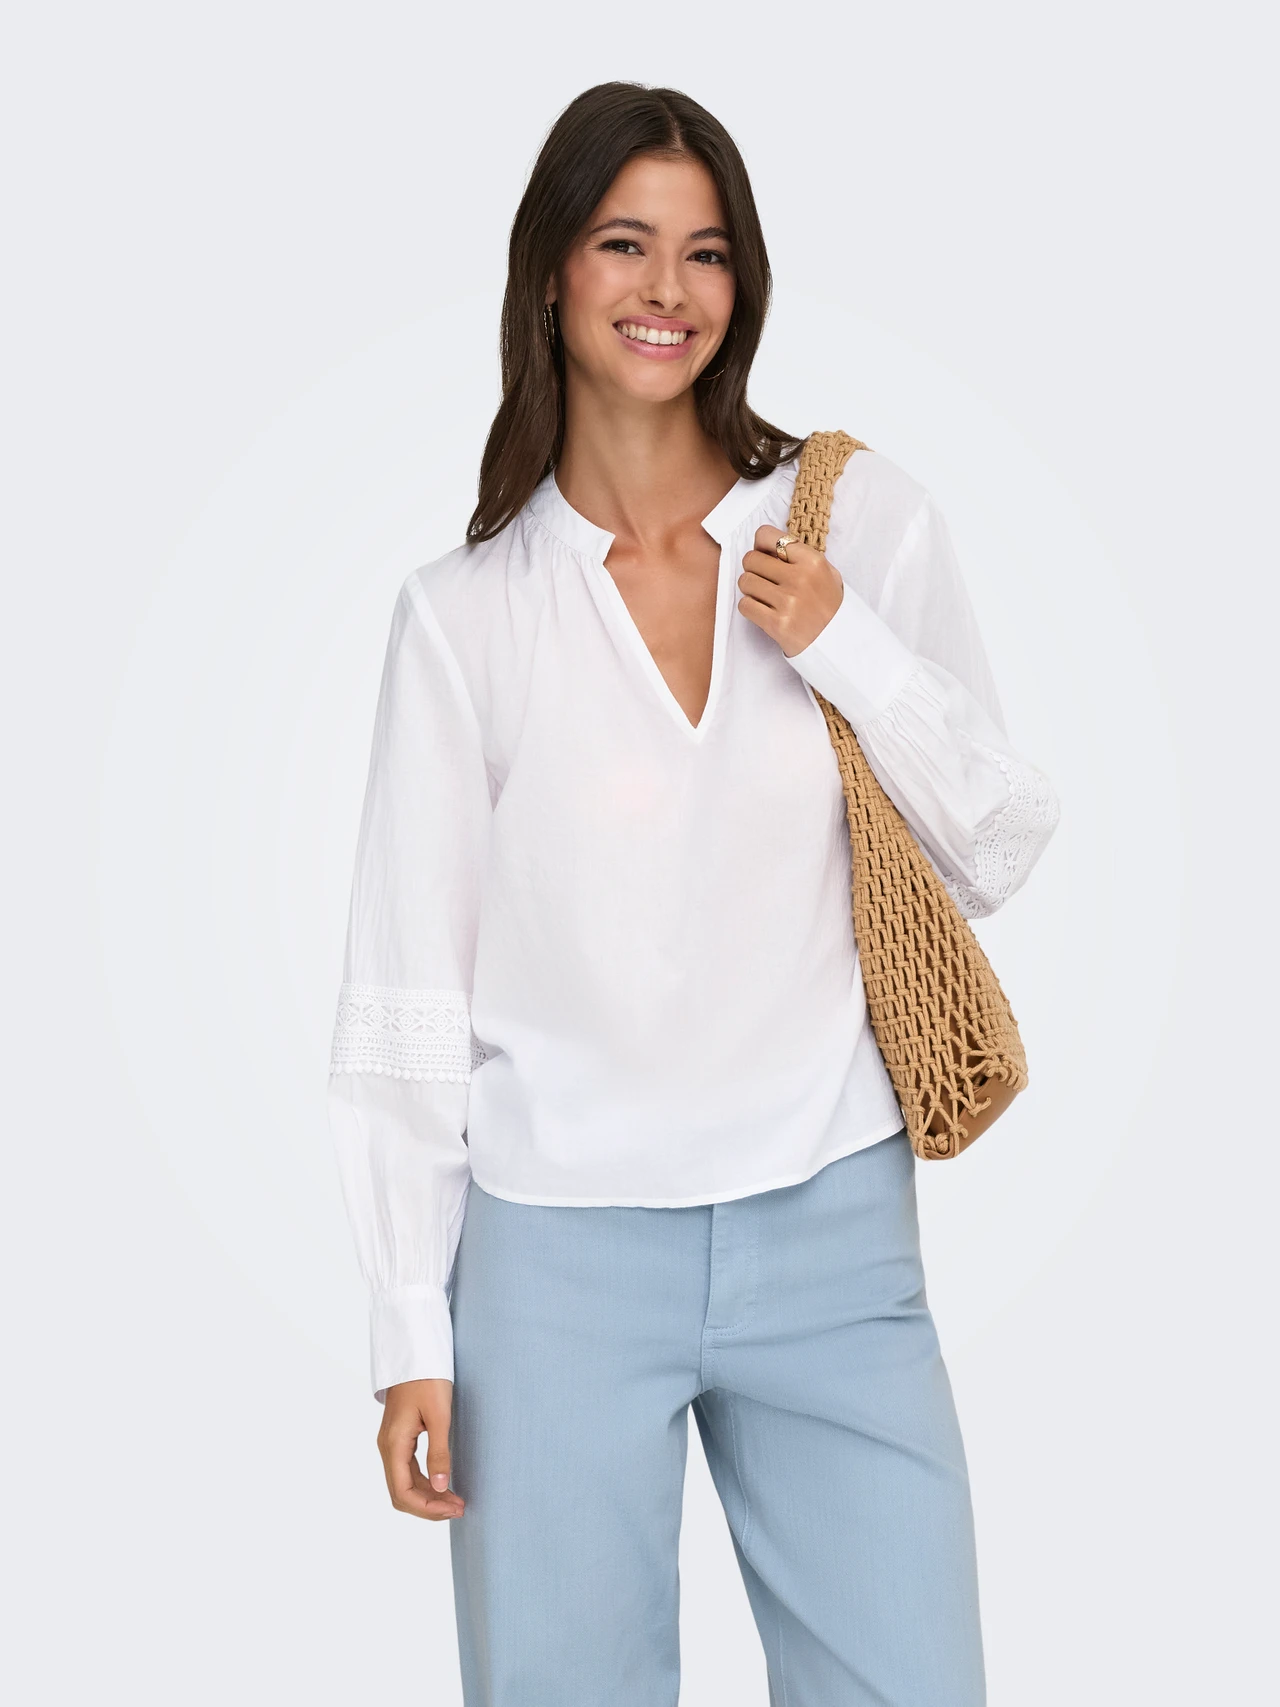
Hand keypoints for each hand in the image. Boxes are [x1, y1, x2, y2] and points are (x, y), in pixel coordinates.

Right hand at [377, 1378, 464, 1520]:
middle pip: (401, 1494)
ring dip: (427, 1497)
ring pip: (404, 1484)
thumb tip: (439, 1486)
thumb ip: (439, 1452)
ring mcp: (391, 1443)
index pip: (403, 1493)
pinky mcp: (399, 1438)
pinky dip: (424, 1483)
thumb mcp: (439, 1415)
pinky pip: (407, 1471)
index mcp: (394, 1444)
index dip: (427, 1508)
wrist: (416, 1353)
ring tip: (455, 1501)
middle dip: (429, 1507)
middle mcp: (387, 1447)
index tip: (454, 1508)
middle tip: (459, 1508)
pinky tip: (443, 1484)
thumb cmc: (427, 1379)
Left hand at [738, 525, 844, 657]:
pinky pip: (745, 605)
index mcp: (812, 561)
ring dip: (750, 589)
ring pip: (745, 581)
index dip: (760, 546)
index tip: (765, 556)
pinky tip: (763, 611)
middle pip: (751, 559)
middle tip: (764, 580)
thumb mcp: (827, 573)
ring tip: (765, 596)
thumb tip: (766, 546)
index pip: (766, 535)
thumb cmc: (829, 606)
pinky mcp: (777, 623)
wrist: (838, 643)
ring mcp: (788, 601)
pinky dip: (750, 608)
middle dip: (753, 569)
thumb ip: (799, 556)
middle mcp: (800, 578)